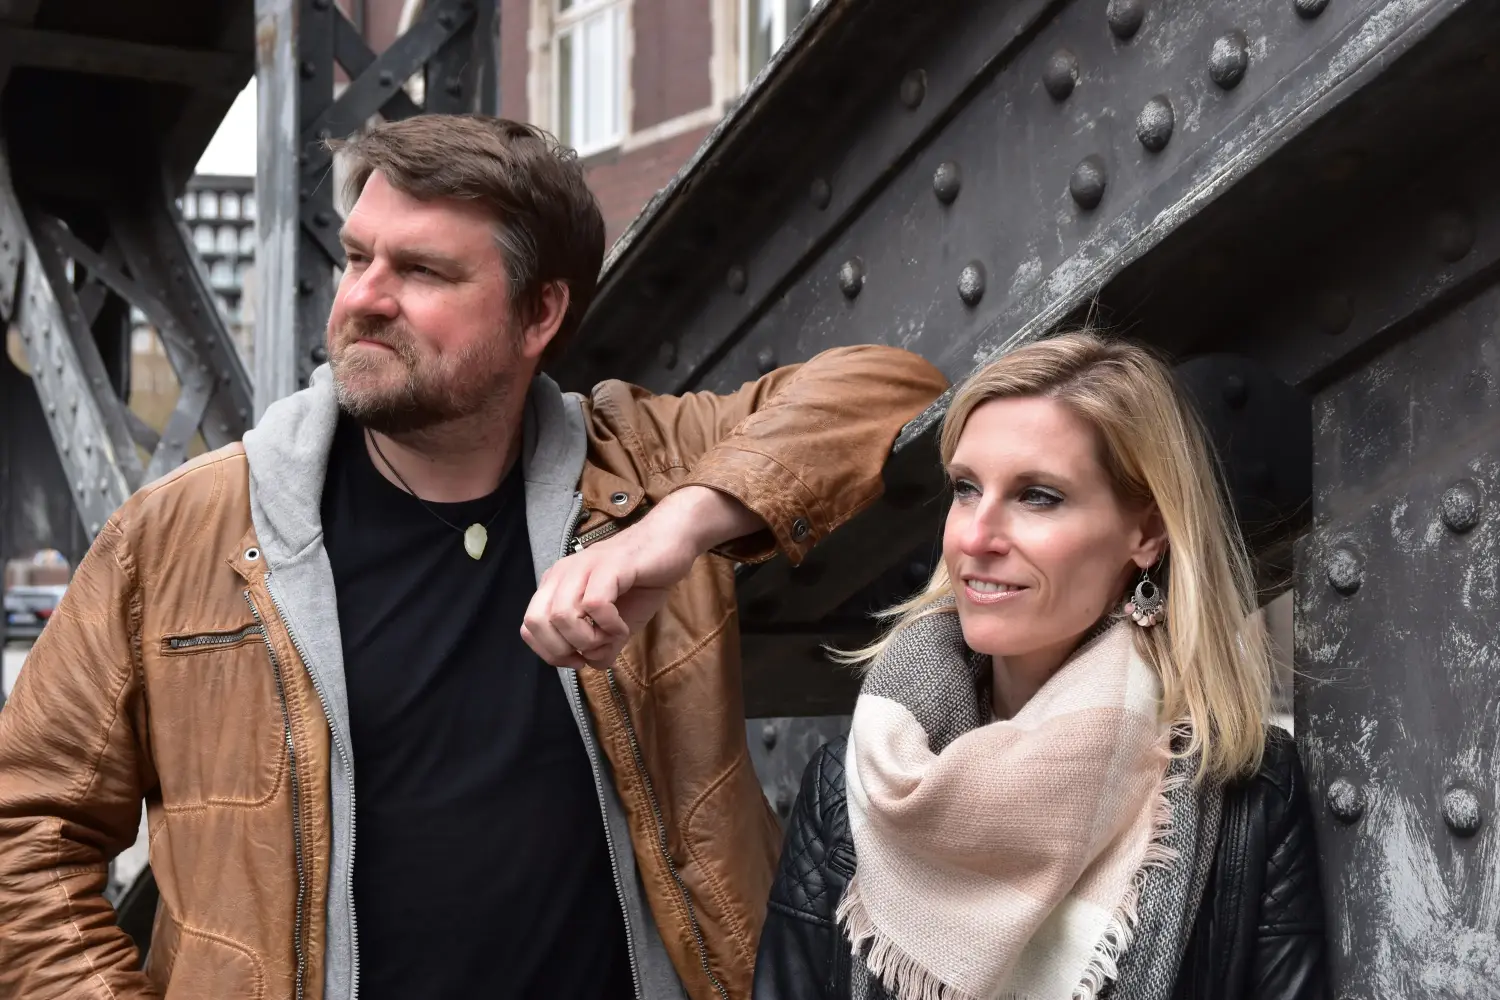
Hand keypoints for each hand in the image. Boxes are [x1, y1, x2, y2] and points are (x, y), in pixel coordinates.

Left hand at [521, 486, 763, 667]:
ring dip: (587, 639)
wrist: (672, 544)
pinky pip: (594, 604)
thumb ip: (600, 645)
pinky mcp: (611, 566)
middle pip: (537, 622)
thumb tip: (591, 664)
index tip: (580, 658)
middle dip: (563, 649)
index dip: (550, 653)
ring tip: (612, 637)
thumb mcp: (616, 623)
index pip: (528, 627)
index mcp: (557, 584)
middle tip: (593, 650)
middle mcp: (563, 573)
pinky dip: (609, 625)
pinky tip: (623, 626)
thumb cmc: (642, 582)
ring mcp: (585, 567)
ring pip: (561, 615)